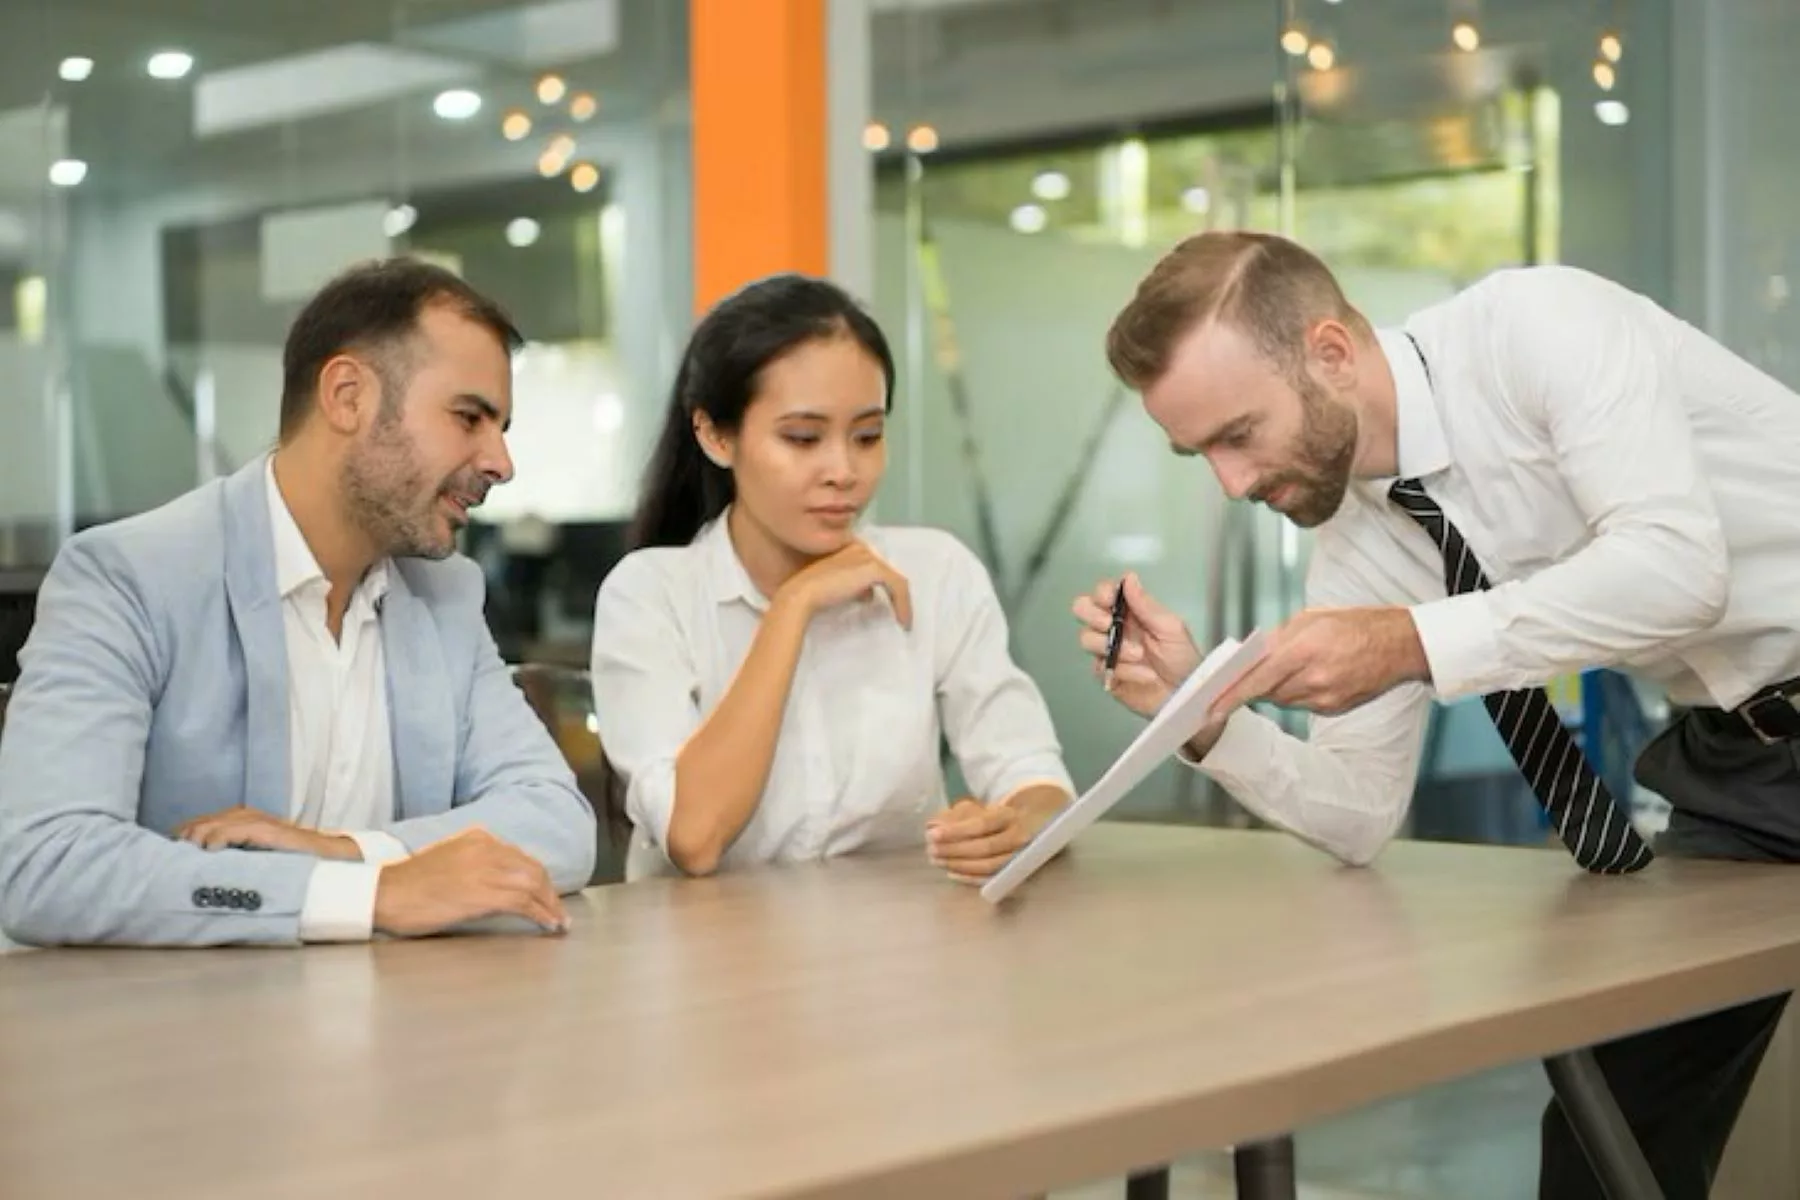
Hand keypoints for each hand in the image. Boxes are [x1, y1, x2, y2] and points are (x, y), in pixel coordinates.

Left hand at [176, 807, 360, 860]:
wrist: (326, 856)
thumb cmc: (290, 860)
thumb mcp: (255, 854)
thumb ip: (234, 853)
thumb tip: (203, 867)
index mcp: (242, 819)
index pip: (202, 822)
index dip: (184, 834)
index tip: (171, 852)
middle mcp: (247, 815)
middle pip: (203, 822)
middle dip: (185, 837)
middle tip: (173, 856)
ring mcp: (258, 822)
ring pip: (215, 824)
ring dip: (197, 838)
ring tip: (188, 853)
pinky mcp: (268, 830)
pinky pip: (236, 831)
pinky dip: (219, 838)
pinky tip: (210, 849)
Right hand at [373, 827, 567, 936]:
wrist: (385, 892)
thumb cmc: (410, 884)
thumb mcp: (449, 860)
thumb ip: (476, 864)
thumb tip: (501, 882)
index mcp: (478, 837)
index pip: (520, 857)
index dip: (538, 878)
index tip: (547, 894)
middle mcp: (487, 847)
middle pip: (533, 869)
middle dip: (550, 892)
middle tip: (558, 912)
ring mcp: (486, 869)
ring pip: (533, 884)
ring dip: (551, 905)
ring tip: (558, 922)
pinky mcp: (483, 893)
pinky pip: (524, 902)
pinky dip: (542, 914)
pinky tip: (548, 925)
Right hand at [775, 540, 912, 628]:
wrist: (801, 594)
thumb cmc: (814, 594)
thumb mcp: (838, 586)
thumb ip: (854, 585)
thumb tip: (870, 595)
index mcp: (849, 546)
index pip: (873, 565)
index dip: (882, 585)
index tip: (886, 605)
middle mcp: (860, 546)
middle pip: (886, 570)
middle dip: (894, 593)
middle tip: (898, 613)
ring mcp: (867, 556)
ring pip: (894, 579)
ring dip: (901, 601)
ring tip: (903, 620)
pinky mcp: (874, 568)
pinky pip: (898, 586)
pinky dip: (903, 604)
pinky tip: (903, 621)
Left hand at [925, 797, 1050, 882]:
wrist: (1027, 827)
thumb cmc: (992, 818)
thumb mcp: (975, 809)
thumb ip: (954, 816)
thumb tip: (933, 826)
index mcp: (1008, 815)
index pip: (981, 824)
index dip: (956, 831)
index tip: (932, 834)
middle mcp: (1019, 836)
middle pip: (985, 848)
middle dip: (954, 850)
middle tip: (931, 850)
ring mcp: (1019, 857)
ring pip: (989, 866)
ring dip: (959, 865)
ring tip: (937, 860)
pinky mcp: (1015, 874)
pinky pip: (991, 879)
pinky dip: (969, 878)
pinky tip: (951, 873)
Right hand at [1071, 572, 1201, 716]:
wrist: (1185, 695)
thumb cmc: (1182, 658)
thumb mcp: (1170, 628)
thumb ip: (1146, 605)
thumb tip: (1128, 577)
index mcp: (1129, 611)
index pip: (1102, 592)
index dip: (1101, 592)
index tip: (1111, 600)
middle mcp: (1113, 627)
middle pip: (1082, 609)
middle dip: (1093, 615)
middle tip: (1110, 625)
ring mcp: (1107, 650)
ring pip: (1086, 638)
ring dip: (1114, 646)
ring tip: (1139, 656)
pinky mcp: (1105, 673)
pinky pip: (1100, 666)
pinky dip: (1124, 670)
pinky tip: (1144, 675)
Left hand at [1210, 606, 1428, 718]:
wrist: (1400, 646)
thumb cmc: (1355, 624)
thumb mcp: (1311, 618)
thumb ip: (1278, 639)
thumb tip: (1254, 656)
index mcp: (1304, 651)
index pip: (1257, 680)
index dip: (1232, 695)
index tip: (1212, 706)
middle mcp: (1313, 679)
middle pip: (1267, 692)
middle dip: (1257, 683)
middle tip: (1255, 671)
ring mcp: (1325, 698)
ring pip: (1284, 699)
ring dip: (1278, 686)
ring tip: (1294, 666)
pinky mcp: (1334, 708)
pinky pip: (1303, 704)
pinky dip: (1299, 692)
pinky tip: (1313, 674)